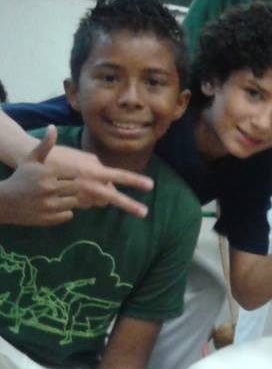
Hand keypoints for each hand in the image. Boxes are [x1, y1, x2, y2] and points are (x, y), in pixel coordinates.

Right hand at [0, 126, 77, 225]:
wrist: (3, 201)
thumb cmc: (21, 178)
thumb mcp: (31, 160)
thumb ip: (45, 145)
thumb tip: (52, 127)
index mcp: (47, 172)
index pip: (73, 175)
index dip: (66, 177)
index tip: (57, 178)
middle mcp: (48, 188)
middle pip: (75, 189)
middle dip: (68, 190)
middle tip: (56, 190)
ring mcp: (47, 205)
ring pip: (73, 203)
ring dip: (67, 201)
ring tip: (53, 198)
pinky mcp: (47, 219)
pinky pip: (68, 215)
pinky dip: (62, 213)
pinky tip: (50, 208)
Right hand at [26, 128, 154, 218]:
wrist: (23, 172)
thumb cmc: (51, 159)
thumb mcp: (75, 155)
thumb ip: (94, 164)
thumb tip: (107, 177)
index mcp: (91, 170)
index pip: (118, 176)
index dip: (135, 180)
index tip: (150, 185)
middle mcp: (87, 185)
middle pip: (112, 197)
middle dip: (129, 205)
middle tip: (144, 212)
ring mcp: (77, 198)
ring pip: (96, 202)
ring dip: (94, 196)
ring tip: (77, 184)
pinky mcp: (67, 208)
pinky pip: (82, 206)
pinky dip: (80, 201)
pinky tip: (68, 192)